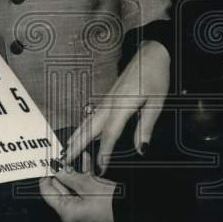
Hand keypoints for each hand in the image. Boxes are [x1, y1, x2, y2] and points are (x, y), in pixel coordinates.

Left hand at [39, 153, 115, 221]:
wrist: (132, 212)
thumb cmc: (111, 205)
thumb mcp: (88, 186)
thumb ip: (70, 176)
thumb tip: (56, 168)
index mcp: (66, 211)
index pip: (47, 191)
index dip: (46, 175)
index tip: (47, 161)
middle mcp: (71, 210)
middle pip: (58, 187)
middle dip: (60, 170)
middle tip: (59, 155)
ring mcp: (81, 206)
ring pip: (72, 185)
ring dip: (73, 170)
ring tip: (74, 154)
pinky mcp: (90, 202)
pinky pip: (82, 187)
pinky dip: (83, 175)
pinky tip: (85, 160)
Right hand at [64, 40, 169, 172]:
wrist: (151, 53)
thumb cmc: (155, 76)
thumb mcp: (157, 102)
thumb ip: (146, 126)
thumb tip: (141, 148)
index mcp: (122, 105)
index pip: (110, 134)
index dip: (104, 153)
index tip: (99, 168)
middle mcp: (110, 103)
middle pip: (90, 129)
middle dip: (78, 146)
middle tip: (66, 160)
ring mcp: (107, 99)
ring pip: (87, 121)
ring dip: (76, 136)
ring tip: (65, 149)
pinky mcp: (108, 97)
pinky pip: (92, 115)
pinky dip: (82, 127)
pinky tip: (79, 133)